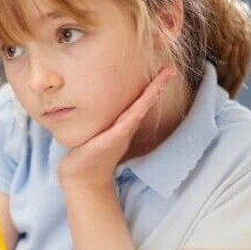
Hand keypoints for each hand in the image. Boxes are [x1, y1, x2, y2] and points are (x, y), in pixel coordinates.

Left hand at [57, 67, 174, 189]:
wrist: (80, 180)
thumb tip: (93, 101)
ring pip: (137, 112)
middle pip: (143, 104)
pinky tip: (140, 108)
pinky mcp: (107, 144)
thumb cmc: (85, 155)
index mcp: (121, 125)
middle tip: (170, 69)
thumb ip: (99, 119)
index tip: (164, 70)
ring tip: (162, 80)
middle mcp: (123, 129)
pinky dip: (132, 117)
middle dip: (156, 87)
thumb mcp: (94, 133)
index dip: (150, 87)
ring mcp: (117, 136)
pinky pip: (122, 127)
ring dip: (149, 96)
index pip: (138, 102)